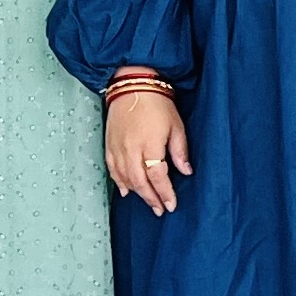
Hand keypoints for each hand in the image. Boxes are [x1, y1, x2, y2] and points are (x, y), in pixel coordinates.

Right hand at [105, 91, 189, 213]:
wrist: (133, 85)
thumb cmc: (157, 104)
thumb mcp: (176, 126)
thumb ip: (180, 151)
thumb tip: (186, 171)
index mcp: (150, 145)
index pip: (157, 177)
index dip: (165, 193)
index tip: (171, 205)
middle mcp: (131, 150)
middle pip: (140, 182)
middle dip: (151, 198)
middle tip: (160, 210)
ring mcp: (117, 148)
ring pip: (125, 178)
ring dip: (137, 193)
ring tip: (148, 202)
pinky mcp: (109, 145)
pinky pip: (112, 169)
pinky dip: (119, 182)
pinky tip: (126, 191)